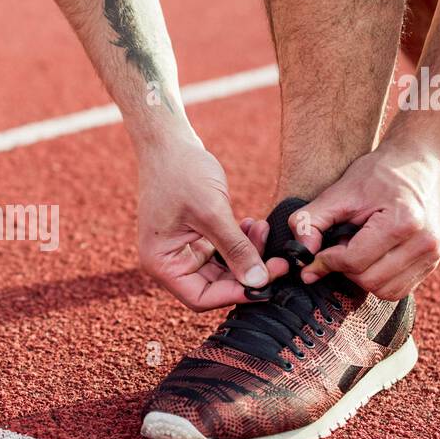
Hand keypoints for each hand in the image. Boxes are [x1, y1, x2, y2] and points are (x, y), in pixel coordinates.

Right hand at [137, 137, 286, 310]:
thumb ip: (236, 250)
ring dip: (247, 254)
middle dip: (247, 272)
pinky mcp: (194, 237)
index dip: (236, 293)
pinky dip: (240, 242)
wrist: (168, 140)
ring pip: (223, 269)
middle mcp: (169, 261)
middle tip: (279, 259)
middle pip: (215, 286)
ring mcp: (182, 249)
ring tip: (263, 230)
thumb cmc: (180, 172)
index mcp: (161, 263)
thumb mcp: (212, 212)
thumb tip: (260, 282)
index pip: (202, 298)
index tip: (267, 282)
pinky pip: (222, 251)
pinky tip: (253, 225)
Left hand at [292, 141, 439, 299]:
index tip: (318, 254)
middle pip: (369, 280)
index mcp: (403, 222)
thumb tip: (301, 256)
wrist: (421, 161)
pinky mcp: (434, 262)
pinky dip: (379, 280)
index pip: (354, 262)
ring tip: (359, 249)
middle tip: (342, 246)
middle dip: (346, 269)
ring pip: (385, 291)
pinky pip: (399, 289)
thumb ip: (312, 222)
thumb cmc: (380, 173)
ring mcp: (433, 255)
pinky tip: (373, 257)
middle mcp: (424, 242)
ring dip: (362, 277)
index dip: (328, 261)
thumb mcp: (340, 191)